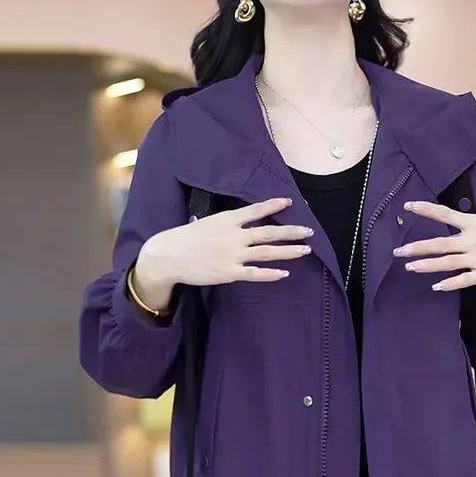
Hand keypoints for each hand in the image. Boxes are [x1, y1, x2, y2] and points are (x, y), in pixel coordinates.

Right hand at [134, 197, 312, 309]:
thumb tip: (214, 220)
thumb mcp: (201, 223)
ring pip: (267, 252)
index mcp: (226, 220)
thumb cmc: (181, 239)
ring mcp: (232, 255)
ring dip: (289, 251)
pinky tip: (284, 274)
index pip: (255, 210)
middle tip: (309, 231)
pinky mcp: (229, 273)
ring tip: (306, 250)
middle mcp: (233, 236)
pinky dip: (271, 274)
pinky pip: (255, 274)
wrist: (166, 256)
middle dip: (291, 231)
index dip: (274, 205)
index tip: (290, 202)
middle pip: (269, 232)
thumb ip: (216, 224)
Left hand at [394, 201, 475, 294]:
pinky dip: (448, 283)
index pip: (445, 213)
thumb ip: (470, 224)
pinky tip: (436, 286)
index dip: (426, 209)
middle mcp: (473, 240)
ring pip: (447, 262)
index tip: (408, 205)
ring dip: (427, 265)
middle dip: (418, 247)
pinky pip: (462, 280)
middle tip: (398, 251)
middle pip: (440, 243)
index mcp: (474, 224)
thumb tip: (452, 220)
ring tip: (410, 267)